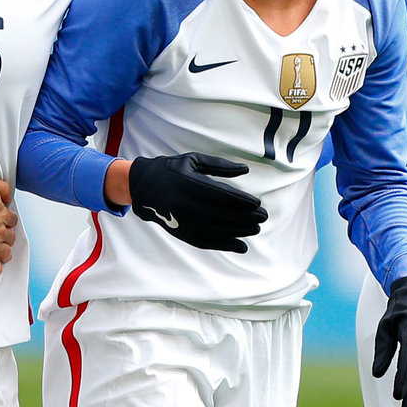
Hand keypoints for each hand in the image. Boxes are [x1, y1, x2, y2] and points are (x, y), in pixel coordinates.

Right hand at [0, 175, 17, 274]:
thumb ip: (3, 188)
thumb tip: (9, 197)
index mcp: (2, 214)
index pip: (12, 221)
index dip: (7, 221)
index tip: (2, 222)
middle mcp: (0, 230)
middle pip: (10, 238)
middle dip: (6, 237)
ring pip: (6, 253)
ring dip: (3, 253)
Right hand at [127, 153, 264, 251]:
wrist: (143, 187)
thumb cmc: (172, 170)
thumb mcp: (193, 160)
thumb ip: (219, 166)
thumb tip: (245, 170)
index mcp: (189, 184)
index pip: (221, 196)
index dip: (241, 202)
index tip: (257, 204)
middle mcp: (185, 204)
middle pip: (222, 215)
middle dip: (245, 218)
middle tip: (263, 217)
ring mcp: (183, 221)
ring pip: (216, 231)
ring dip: (239, 232)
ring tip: (255, 229)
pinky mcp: (182, 233)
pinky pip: (206, 242)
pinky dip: (225, 245)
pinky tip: (241, 246)